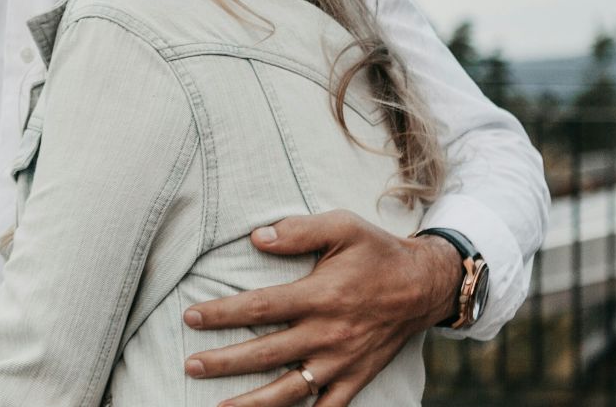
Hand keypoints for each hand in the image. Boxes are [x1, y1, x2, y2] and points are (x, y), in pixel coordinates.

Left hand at [180, 210, 461, 406]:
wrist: (425, 285)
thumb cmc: (377, 252)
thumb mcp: (343, 227)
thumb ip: (299, 230)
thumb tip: (257, 238)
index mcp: (320, 296)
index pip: (260, 308)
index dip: (222, 314)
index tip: (190, 317)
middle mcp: (328, 334)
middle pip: (266, 353)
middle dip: (224, 362)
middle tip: (190, 365)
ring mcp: (342, 361)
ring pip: (291, 390)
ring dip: (253, 403)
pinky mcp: (356, 378)